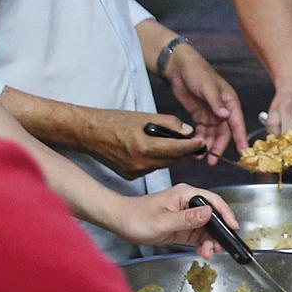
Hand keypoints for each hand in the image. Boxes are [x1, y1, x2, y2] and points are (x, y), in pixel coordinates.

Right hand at [82, 109, 207, 178]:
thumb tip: (187, 131)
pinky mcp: (131, 175)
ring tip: (181, 147)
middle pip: (173, 160)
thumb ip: (169, 123)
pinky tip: (158, 152)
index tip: (203, 143)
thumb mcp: (143, 116)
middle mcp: (141, 162)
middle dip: (187, 153)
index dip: (193, 146)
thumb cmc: (113, 121)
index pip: (177, 148)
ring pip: (164, 165)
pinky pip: (152, 168)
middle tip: (199, 146)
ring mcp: (135, 171)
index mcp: (144, 146)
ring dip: (173, 157)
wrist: (88, 133)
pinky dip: (158, 160)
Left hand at [109, 185, 239, 257]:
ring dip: (210, 241)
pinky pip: (198, 235)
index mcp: (186, 195)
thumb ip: (187, 219)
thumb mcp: (162, 221)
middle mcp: (189, 203)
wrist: (119, 221)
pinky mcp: (182, 226)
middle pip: (213, 216)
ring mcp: (186, 215)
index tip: (234, 228)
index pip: (214, 202)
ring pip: (207, 228)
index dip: (226, 215)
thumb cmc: (135, 217)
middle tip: (219, 248)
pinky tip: (202, 252)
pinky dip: (202, 244)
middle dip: (219, 233)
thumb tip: (209, 213)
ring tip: (208, 254)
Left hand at [163, 44, 247, 163]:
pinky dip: (200, 138)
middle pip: (224, 132)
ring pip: (213, 134)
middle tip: (213, 158)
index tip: (243, 151)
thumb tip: (225, 116)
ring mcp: (211, 114)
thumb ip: (216, 102)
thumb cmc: (197, 72)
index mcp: (230, 102)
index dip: (240, 137)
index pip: (237, 123)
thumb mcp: (207, 87)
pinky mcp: (200, 115)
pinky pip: (202, 131)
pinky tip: (195, 145)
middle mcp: (222, 110)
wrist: (179, 67)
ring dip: (209, 145)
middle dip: (219, 146)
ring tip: (202, 155)